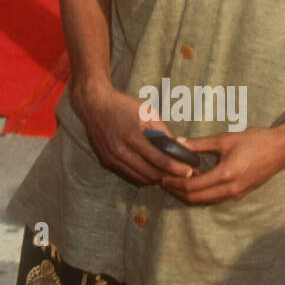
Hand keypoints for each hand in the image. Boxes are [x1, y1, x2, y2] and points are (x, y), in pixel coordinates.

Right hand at [74, 83, 194, 185]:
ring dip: (156, 179)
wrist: (94, 105)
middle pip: (150, 174)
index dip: (177, 168)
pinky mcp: (106, 162)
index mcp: (133, 137)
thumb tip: (179, 147)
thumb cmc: (123, 106)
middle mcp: (120, 151)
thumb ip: (163, 132)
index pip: (160, 160)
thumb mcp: (147, 112)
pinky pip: (128, 176)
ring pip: (139, 178)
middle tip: (182, 176)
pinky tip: (152, 173)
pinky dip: (142, 177)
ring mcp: (112, 159)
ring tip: (169, 175)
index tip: (189, 171)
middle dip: (169, 177)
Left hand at [159, 126, 284, 204]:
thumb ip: (200, 144)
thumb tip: (178, 143)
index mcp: (225, 175)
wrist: (282, 149)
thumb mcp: (226, 139)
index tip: (162, 178)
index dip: (174, 184)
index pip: (192, 187)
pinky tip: (195, 183)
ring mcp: (236, 194)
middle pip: (195, 199)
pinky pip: (215, 199)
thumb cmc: (256, 140)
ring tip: (175, 184)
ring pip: (205, 201)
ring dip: (188, 196)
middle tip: (164, 183)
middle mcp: (230, 189)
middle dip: (177, 193)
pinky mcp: (240, 194)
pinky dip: (201, 194)